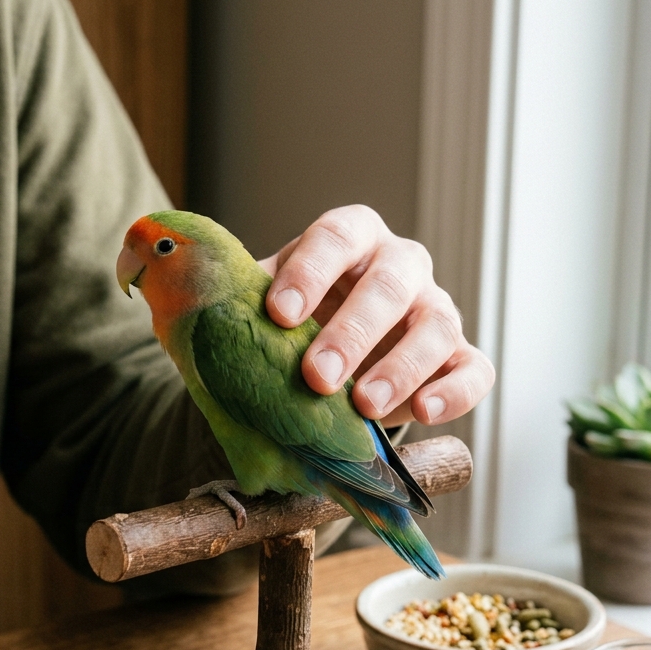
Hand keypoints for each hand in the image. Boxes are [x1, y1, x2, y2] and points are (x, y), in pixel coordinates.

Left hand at [260, 205, 493, 426]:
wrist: (338, 349)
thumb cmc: (296, 318)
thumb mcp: (266, 297)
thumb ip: (237, 297)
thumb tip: (177, 302)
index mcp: (352, 237)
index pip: (337, 237)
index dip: (311, 272)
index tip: (278, 313)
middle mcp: (401, 265)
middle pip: (390, 284)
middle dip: (352, 331)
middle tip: (316, 376)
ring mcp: (436, 309)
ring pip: (436, 326)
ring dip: (400, 367)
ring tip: (363, 406)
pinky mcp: (459, 356)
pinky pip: (474, 370)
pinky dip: (456, 391)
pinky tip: (425, 412)